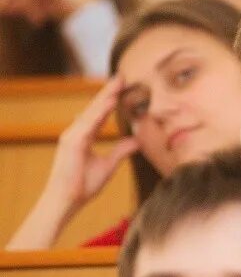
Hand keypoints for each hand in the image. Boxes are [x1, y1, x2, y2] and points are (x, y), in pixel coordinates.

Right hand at [6, 77, 138, 249]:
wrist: (67, 201)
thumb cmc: (83, 186)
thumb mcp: (109, 166)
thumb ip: (121, 151)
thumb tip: (137, 141)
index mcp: (84, 137)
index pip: (100, 114)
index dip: (111, 100)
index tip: (123, 86)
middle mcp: (76, 133)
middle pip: (95, 108)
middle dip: (108, 92)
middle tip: (122, 76)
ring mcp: (71, 136)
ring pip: (91, 112)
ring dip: (105, 97)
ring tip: (119, 83)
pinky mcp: (71, 143)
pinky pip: (88, 124)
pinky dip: (99, 112)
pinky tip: (110, 102)